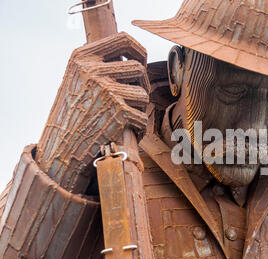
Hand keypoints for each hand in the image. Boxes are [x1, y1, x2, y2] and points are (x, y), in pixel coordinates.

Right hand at [35, 32, 149, 193]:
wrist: (61, 147)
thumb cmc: (73, 113)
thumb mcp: (79, 78)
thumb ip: (102, 63)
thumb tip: (138, 57)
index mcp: (82, 56)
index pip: (124, 39)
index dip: (139, 50)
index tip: (142, 61)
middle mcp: (93, 70)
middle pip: (139, 69)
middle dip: (141, 85)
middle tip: (133, 99)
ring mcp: (106, 90)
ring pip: (143, 95)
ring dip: (139, 108)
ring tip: (124, 117)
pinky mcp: (118, 112)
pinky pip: (142, 118)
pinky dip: (138, 128)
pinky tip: (127, 132)